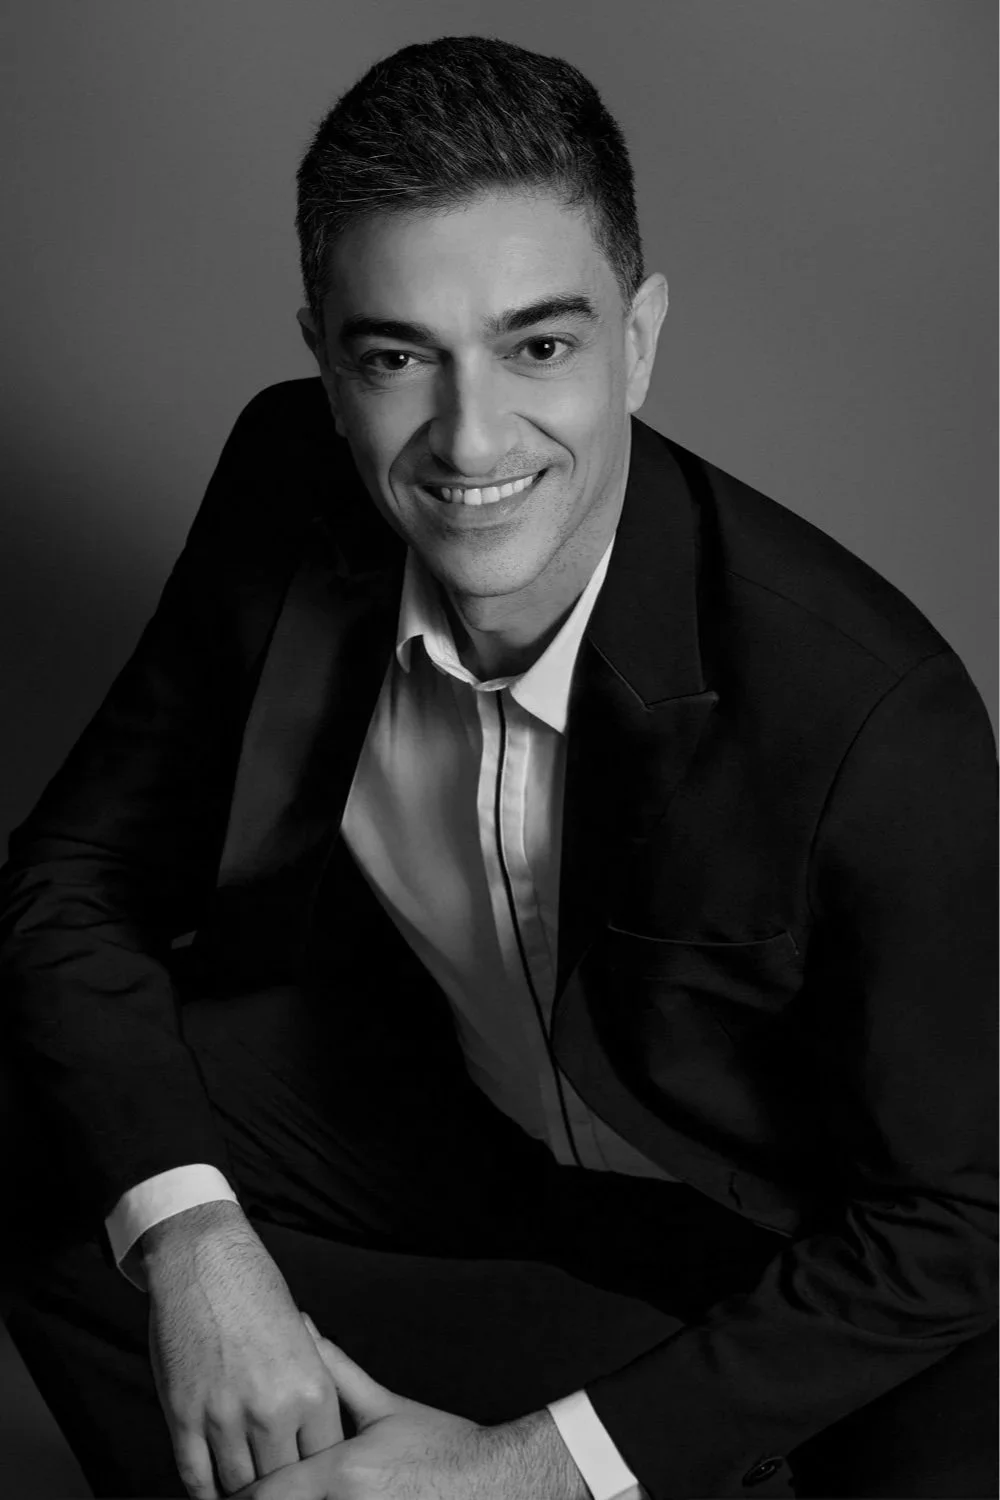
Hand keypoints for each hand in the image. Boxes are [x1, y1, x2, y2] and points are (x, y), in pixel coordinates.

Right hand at [143, 1207, 342, 1497]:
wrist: (205, 1261)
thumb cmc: (257, 1293)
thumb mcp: (303, 1342)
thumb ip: (309, 1394)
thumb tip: (312, 1441)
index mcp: (313, 1391)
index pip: (326, 1461)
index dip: (319, 1477)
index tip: (312, 1480)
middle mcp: (273, 1411)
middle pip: (285, 1482)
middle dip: (284, 1488)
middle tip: (281, 1487)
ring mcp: (225, 1418)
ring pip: (240, 1488)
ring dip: (245, 1494)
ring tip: (249, 1493)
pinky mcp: (184, 1418)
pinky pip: (196, 1478)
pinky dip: (206, 1495)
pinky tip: (214, 1495)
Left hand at [230, 1313, 588, 1499]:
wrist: (493, 1484)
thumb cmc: (442, 1445)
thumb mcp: (385, 1408)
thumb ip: (336, 1371)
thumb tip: (302, 1326)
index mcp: (341, 1472)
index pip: (265, 1493)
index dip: (240, 1491)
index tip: (232, 1484)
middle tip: (238, 1491)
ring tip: (272, 1496)